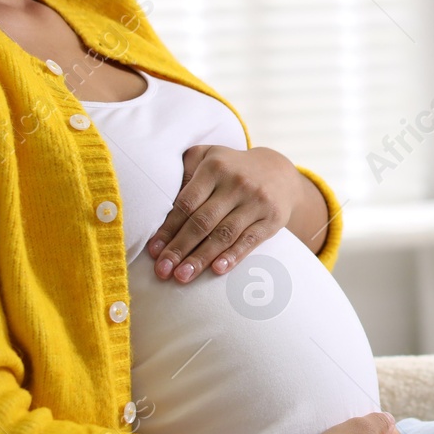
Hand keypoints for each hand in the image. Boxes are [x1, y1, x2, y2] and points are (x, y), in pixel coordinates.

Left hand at [147, 145, 305, 282]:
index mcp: (215, 167)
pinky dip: (233, 256)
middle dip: (180, 248)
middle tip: (163, 271)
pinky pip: (249, 240)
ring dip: (201, 258)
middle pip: (202, 221)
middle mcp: (236, 183)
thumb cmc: (231, 168)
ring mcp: (256, 201)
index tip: (154, 251)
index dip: (168, 229)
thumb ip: (183, 173)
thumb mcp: (207, 157)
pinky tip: (217, 270)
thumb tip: (159, 208)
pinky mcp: (272, 218)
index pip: (186, 203)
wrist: (279, 171)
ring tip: (183, 276)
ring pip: (224, 234)